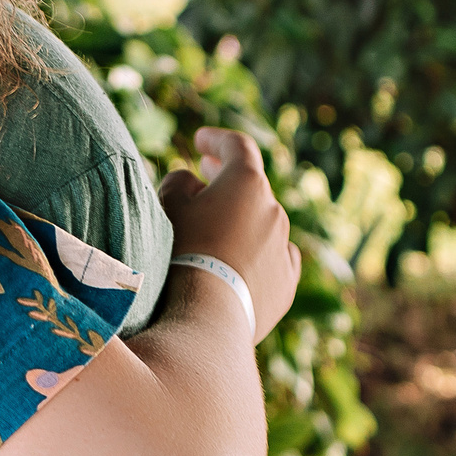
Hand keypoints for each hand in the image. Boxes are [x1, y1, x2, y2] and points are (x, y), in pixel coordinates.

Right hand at [160, 127, 298, 339]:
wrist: (208, 316)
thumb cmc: (182, 253)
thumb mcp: (168, 207)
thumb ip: (179, 182)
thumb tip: (191, 181)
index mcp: (247, 182)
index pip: (237, 146)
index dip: (217, 140)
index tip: (201, 141)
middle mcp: (274, 209)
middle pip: (251, 185)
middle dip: (227, 179)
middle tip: (206, 177)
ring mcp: (284, 246)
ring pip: (261, 223)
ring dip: (240, 220)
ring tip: (212, 232)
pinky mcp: (287, 281)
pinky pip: (273, 258)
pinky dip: (257, 254)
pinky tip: (241, 262)